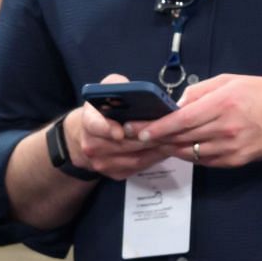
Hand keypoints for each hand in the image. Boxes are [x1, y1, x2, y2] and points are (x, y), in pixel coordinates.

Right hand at [64, 75, 179, 179]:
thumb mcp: (105, 90)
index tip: (120, 132)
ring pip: (134, 158)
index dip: (108, 129)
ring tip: (173, 140)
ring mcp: (103, 163)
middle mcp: (92, 146)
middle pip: (123, 145)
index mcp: (88, 122)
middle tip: (168, 132)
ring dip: (156, 150)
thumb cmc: (102, 110)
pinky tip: (166, 149)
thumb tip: (138, 91)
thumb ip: (118, 86)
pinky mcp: (115, 174)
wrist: (88, 136)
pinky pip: (139, 168)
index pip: (95, 126)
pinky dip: (154, 158)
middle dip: (147, 138)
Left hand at [128, 74, 261, 167]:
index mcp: (223, 104)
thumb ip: (202, 91)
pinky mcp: (236, 161)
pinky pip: (204, 160)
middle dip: (157, 138)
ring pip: (190, 152)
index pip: (181, 120)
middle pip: (181, 138)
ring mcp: (231, 148)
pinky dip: (189, 154)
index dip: (158, 127)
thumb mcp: (232, 80)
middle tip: (138, 137)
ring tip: (156, 142)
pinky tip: (180, 148)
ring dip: (170, 148)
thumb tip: (178, 103)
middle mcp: (225, 128)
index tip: (140, 130)